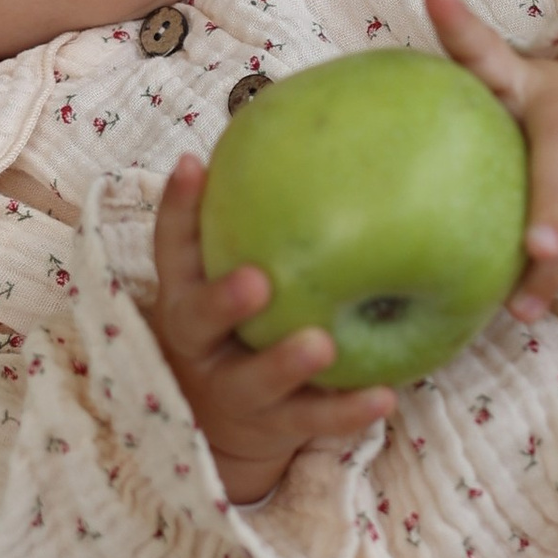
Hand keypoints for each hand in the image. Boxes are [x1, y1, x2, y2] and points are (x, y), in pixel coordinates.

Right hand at [148, 152, 392, 506]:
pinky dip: (347, 411)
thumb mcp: (226, 275)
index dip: (177, 209)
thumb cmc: (237, 323)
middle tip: (258, 279)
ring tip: (323, 343)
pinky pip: (312, 422)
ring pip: (254, 382)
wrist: (222, 424)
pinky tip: (385, 395)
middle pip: (198, 321)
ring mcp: (234, 389)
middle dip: (224, 300)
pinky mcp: (275, 427)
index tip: (192, 166)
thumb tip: (303, 130)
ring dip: (285, 362)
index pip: (172, 249)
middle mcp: (200, 344)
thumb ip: (250, 222)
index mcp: (185, 296)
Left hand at [425, 0, 557, 322]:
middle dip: (554, 221)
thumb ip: (468, 49)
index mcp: (532, 80)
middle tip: (524, 273)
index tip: (439, 8)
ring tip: (522, 307)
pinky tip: (556, 284)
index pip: (496, 61)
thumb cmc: (529, 107)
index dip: (469, 41)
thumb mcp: (500, 74)